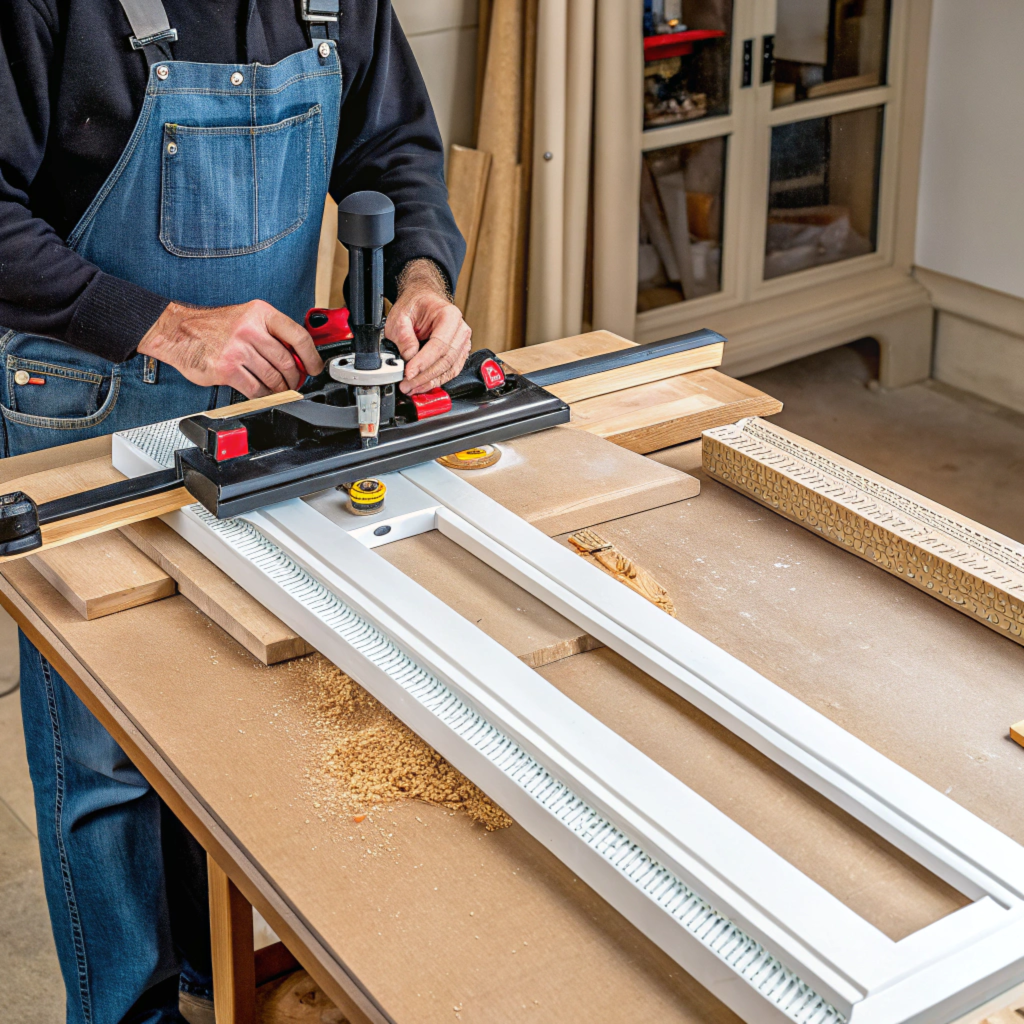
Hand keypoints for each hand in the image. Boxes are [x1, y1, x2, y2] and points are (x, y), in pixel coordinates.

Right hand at [137, 300, 323, 398]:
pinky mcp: (226, 369)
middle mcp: (250, 329)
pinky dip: (263, 395)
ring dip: (280, 389)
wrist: (178, 331)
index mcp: (260, 313)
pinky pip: (255, 389)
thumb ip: (271, 333)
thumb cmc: (215, 327)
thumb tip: (298, 356)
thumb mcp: (247, 317)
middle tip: (295, 384)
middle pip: (286, 361)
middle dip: (295, 378)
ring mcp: (237, 349)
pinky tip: (263, 393)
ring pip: (273, 378)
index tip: (315, 368)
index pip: (297, 335)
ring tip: (279, 390)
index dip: (311, 356)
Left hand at [385, 259, 470, 394]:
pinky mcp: (459, 354)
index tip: (408, 373)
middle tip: (407, 384)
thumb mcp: (400, 316)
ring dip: (430, 382)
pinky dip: (436, 381)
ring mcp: (462, 343)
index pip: (439, 344)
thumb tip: (409, 358)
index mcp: (449, 316)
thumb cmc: (415, 305)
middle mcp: (460, 330)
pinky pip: (450, 371)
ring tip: (412, 388)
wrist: (423, 300)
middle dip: (425, 376)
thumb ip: (403, 336)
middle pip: (446, 360)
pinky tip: (423, 385)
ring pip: (449, 369)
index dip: (423, 362)